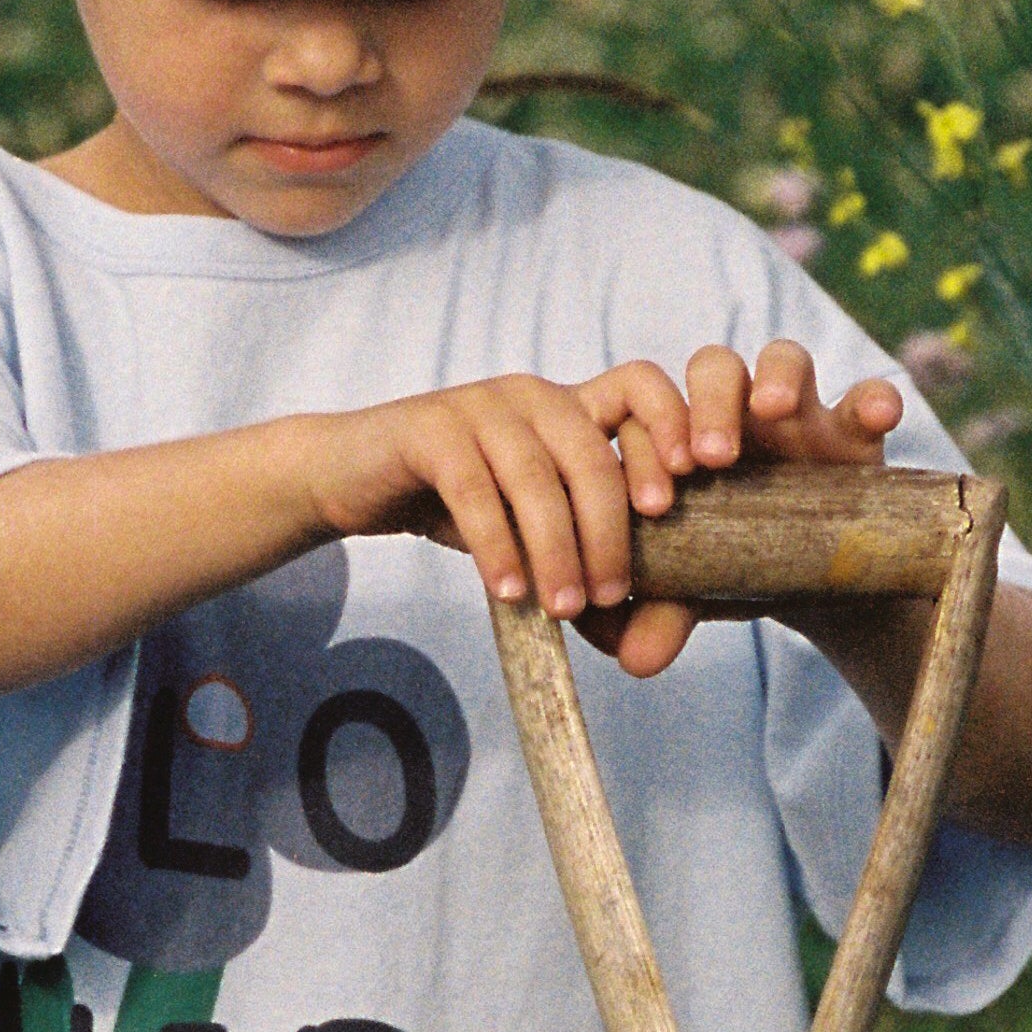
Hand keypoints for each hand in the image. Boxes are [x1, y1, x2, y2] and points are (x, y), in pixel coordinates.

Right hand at [311, 341, 900, 672]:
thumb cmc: (457, 504)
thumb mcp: (529, 534)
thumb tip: (638, 643)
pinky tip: (508, 589)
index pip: (641, 387)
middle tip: (612, 596)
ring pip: (536, 477)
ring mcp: (481, 405)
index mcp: (573, 406)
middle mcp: (535, 394)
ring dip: (556, 549)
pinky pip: (475, 489)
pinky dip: (497, 545)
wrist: (355, 477)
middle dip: (609, 531)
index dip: (671, 429)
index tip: (676, 498)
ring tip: (562, 607)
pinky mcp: (429, 428)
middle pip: (592, 453)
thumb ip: (581, 574)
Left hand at [576, 341, 900, 677]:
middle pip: (714, 367)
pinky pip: (871, 393)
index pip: (656, 408)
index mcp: (683, 440)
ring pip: (784, 358)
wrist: (813, 582)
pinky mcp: (857, 429)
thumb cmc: (739, 568)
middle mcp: (737, 414)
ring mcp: (800, 414)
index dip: (649, 442)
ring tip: (773, 410)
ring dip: (776, 378)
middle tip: (708, 460)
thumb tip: (632, 661)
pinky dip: (875, 397)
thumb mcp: (701, 591)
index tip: (657, 500)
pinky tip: (877, 416)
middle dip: (706, 403)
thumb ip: (663, 615)